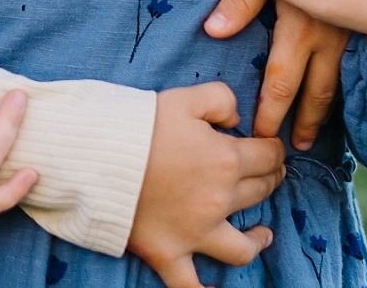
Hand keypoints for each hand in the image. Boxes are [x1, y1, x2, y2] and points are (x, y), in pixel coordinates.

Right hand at [127, 83, 284, 287]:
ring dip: (258, 239)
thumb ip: (220, 100)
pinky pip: (190, 285)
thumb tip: (237, 119)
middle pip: (260, 193)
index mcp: (225, 159)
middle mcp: (218, 200)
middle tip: (265, 174)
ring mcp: (195, 232)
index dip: (273, 149)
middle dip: (268, 180)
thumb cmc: (136, 125)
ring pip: (243, 246)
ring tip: (262, 233)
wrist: (93, 155)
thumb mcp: (183, 98)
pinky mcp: (168, 252)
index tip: (269, 147)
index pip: (268, 156)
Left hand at [203, 0, 347, 150]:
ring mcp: (346, 36)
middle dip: (295, 124)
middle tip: (280, 153)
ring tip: (309, 143)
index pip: (281, 80)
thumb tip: (212, 30)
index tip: (258, 136)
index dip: (270, 111)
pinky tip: (335, 111)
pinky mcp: (358, 31)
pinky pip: (349, 72)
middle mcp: (326, 37)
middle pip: (311, 92)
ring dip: (320, 116)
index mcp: (300, 23)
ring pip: (335, 87)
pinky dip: (340, 94)